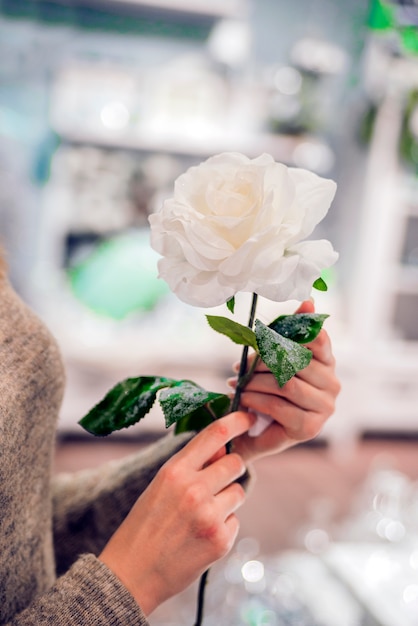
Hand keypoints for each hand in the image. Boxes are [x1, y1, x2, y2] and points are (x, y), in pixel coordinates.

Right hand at [99, 411, 254, 616]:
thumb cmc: (145, 525)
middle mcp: (194, 490)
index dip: (237, 421)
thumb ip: (192, 466)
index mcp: (175, 471)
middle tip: (216, 483)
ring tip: (200, 516)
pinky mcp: (220, 540)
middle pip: (236, 463)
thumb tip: (222, 446)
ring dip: (227, 500)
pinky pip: (235, 521)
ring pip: (238, 492)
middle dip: (232, 469)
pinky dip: (223, 526)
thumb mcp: (161, 486)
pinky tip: (200, 536)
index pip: (214, 434)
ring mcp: (209, 516)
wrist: (132, 573)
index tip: (249, 418)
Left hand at [231, 300, 340, 461]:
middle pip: (297, 361)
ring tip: (237, 383)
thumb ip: (289, 331)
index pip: (318, 339)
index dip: (295, 332)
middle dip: (263, 362)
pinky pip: (279, 406)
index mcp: (327, 362)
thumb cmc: (267, 387)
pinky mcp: (310, 428)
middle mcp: (333, 384)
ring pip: (287, 384)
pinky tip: (242, 398)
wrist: (255, 430)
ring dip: (256, 382)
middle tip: (239, 366)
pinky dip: (256, 399)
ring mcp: (325, 408)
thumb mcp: (275, 356)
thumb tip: (309, 300)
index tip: (269, 334)